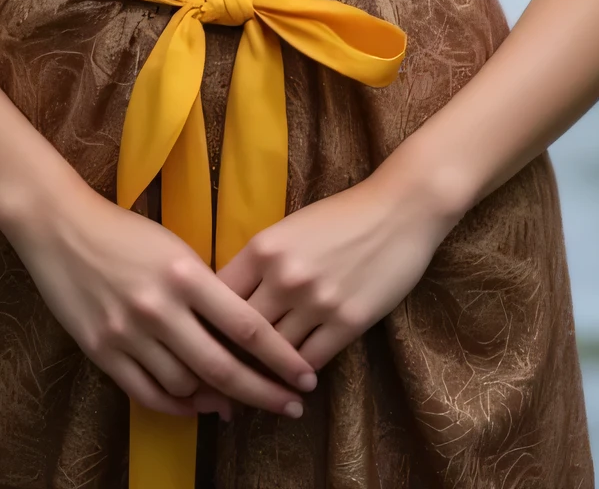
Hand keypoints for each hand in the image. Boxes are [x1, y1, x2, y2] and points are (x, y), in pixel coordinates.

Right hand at [4, 179, 317, 419]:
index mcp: (185, 274)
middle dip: (263, 393)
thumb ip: (206, 290)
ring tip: (237, 403)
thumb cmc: (126, 232)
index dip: (280, 357)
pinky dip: (176, 406)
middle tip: (291, 407)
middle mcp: (160, 308)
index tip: (305, 376)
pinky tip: (194, 406)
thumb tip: (239, 335)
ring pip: (186, 386)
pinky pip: (147, 393)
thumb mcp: (175, 248)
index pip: (246, 326)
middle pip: (222, 367)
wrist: (61, 227)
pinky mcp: (102, 351)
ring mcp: (128, 333)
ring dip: (216, 400)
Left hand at [216, 167, 454, 369]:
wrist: (400, 209)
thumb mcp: (289, 229)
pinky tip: (292, 382)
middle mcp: (284, 276)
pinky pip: (310, 362)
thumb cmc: (341, 215)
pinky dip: (297, 375)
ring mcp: (317, 301)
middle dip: (227, 356)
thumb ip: (260, 262)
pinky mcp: (348, 322)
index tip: (199, 342)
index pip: (216, 296)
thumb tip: (227, 298)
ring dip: (263, 372)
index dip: (204, 323)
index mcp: (263, 247)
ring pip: (274, 353)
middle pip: (240, 331)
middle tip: (216, 379)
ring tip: (251, 389)